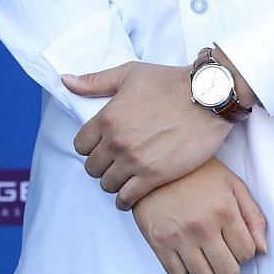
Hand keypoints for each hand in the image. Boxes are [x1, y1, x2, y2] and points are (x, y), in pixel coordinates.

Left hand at [65, 61, 231, 207]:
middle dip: (101, 165)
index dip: (90, 146)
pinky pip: (127, 198)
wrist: (207, 96)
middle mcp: (116, 141)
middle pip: (91, 167)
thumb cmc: (170, 81)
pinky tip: (131, 195)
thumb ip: (95, 82)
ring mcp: (134, 160)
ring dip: (113, 182)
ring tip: (124, 177)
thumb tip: (65, 80)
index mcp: (107, 117)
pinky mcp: (154, 176)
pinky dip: (125, 200)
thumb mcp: (129, 74)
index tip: (101, 146)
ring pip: (107, 184)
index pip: (80, 145)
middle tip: (114, 162)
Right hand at [130, 158, 268, 273]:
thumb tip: (262, 248)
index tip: (235, 242)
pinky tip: (184, 251)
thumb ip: (253, 216)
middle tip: (221, 251)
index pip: (247, 253)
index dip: (244, 250)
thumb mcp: (231, 184)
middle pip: (228, 272)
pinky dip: (183, 268)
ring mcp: (179, 236)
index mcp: (224, 209)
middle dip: (228, 265)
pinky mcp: (158, 242)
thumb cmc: (194, 172)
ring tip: (203, 251)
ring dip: (207, 269)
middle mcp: (202, 226)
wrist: (155, 164)